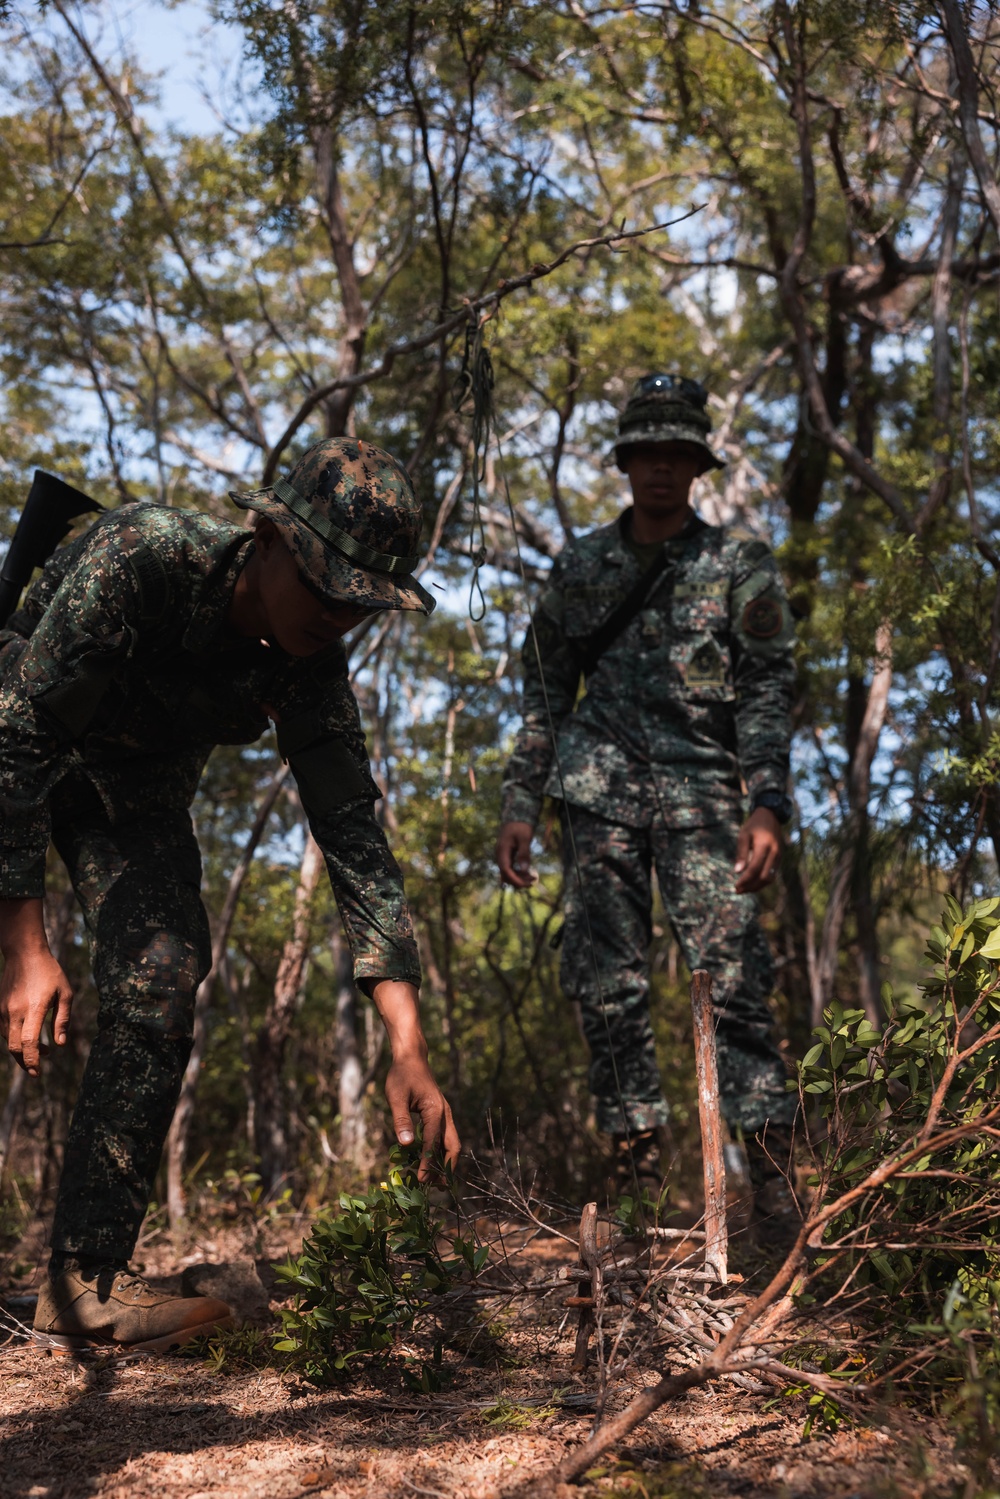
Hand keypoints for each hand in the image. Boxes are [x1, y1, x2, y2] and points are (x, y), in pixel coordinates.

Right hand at [1, 946, 73, 1076]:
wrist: (24, 954)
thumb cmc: (50, 972)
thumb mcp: (65, 993)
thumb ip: (62, 1020)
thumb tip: (60, 1044)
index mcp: (34, 1008)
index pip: (28, 1042)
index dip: (32, 1060)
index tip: (38, 1072)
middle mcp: (15, 1011)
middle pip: (14, 1047)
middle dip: (25, 1063)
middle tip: (37, 1071)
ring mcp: (4, 1010)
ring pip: (8, 1040)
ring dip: (21, 1051)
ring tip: (41, 1051)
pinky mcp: (0, 1007)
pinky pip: (4, 1031)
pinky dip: (14, 1040)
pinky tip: (28, 1038)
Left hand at [384, 1050, 460, 1181]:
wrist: (411, 1058)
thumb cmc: (402, 1075)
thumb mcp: (396, 1096)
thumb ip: (401, 1120)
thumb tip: (406, 1144)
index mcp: (435, 1110)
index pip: (433, 1142)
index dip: (427, 1162)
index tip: (421, 1179)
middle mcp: (445, 1114)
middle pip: (452, 1146)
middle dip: (445, 1168)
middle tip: (436, 1186)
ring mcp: (445, 1114)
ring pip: (452, 1143)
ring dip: (446, 1162)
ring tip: (437, 1181)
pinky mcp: (441, 1115)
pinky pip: (445, 1137)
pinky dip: (442, 1152)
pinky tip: (432, 1161)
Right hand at [495, 820, 535, 887]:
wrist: (516, 816)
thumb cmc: (521, 826)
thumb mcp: (525, 838)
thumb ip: (524, 853)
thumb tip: (524, 869)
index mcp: (502, 851)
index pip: (506, 871)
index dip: (517, 880)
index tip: (529, 883)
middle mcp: (500, 855)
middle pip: (506, 875)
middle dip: (519, 881)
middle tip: (534, 880)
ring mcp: (503, 856)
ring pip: (508, 873)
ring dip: (519, 878)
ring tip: (533, 877)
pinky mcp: (507, 856)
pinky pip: (510, 869)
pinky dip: (518, 873)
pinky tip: (528, 872)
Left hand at [734, 808, 781, 893]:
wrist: (770, 816)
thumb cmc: (754, 826)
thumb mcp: (744, 835)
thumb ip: (741, 853)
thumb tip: (737, 871)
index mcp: (764, 846)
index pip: (754, 869)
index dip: (745, 880)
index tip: (735, 886)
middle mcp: (775, 853)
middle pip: (764, 877)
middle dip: (751, 886)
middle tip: (738, 890)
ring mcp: (779, 857)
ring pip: (770, 878)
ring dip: (757, 886)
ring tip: (744, 889)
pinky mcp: (780, 859)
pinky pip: (772, 874)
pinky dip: (762, 881)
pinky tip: (752, 883)